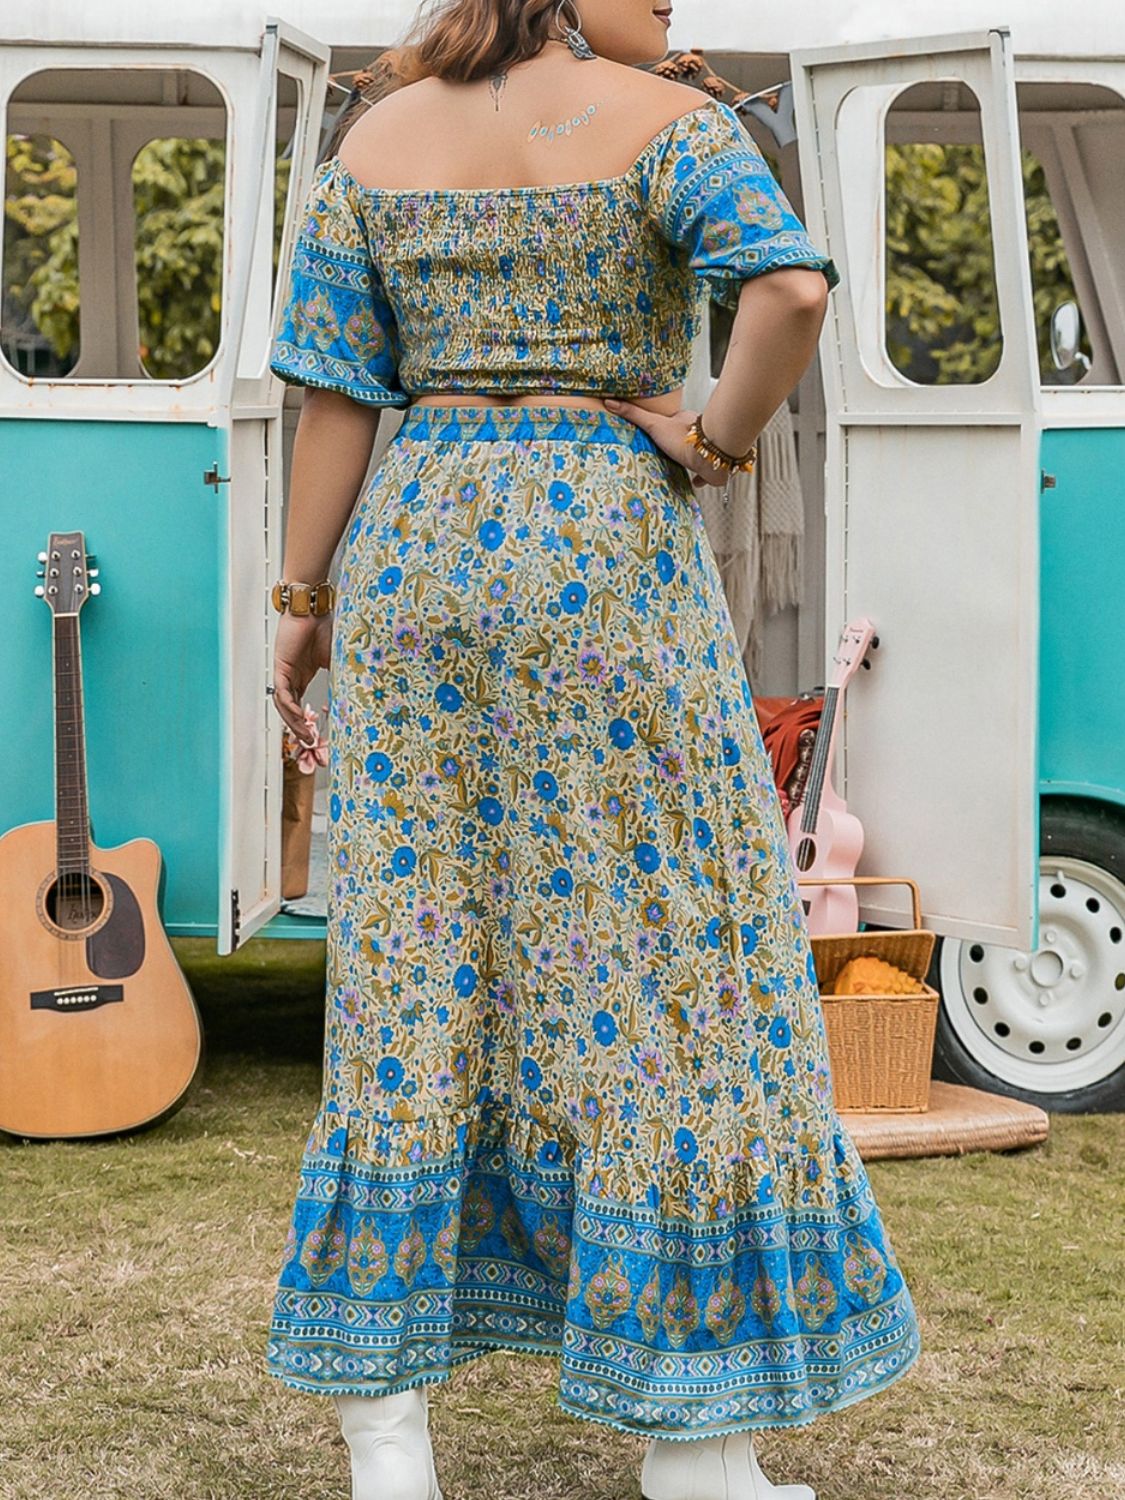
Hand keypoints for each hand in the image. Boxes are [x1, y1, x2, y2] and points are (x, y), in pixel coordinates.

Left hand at [272, 613, 332, 745]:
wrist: (314, 608)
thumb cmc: (325, 627)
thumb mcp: (337, 660)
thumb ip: (340, 678)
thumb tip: (356, 697)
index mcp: (304, 675)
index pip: (301, 704)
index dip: (306, 722)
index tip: (316, 736)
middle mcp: (293, 676)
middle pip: (290, 709)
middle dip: (299, 729)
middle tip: (310, 744)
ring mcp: (286, 672)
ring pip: (284, 706)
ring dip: (294, 723)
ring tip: (305, 736)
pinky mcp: (281, 667)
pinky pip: (282, 694)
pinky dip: (290, 708)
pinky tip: (300, 718)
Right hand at [602, 400, 731, 488]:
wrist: (710, 454)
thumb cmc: (683, 438)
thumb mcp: (654, 424)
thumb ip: (634, 415)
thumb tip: (610, 402)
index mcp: (685, 422)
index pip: (673, 422)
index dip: (665, 426)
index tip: (658, 431)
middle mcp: (697, 436)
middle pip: (685, 438)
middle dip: (677, 443)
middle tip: (666, 450)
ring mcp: (706, 453)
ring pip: (697, 455)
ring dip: (689, 460)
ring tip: (678, 466)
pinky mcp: (712, 469)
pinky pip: (706, 474)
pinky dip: (701, 478)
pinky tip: (695, 482)